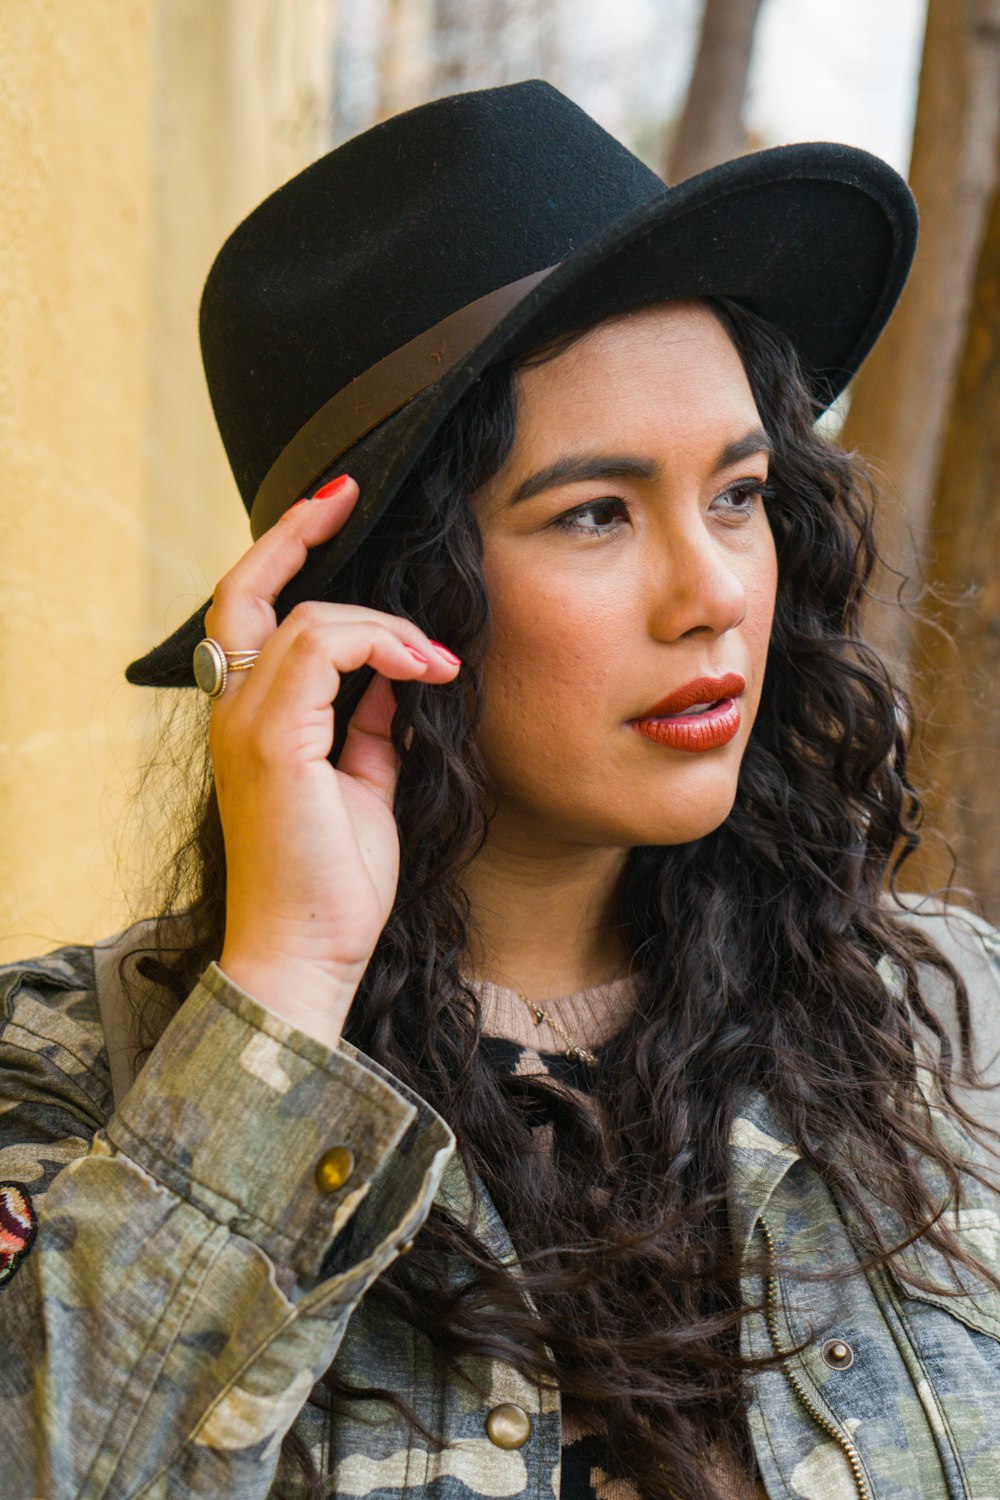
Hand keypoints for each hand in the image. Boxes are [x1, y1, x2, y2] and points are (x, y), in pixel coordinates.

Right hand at [204, 476, 460, 1047]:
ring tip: (437, 662)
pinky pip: (324, 649)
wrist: (309, 955)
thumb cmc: (336, 883)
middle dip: (296, 531)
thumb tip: (402, 678)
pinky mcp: (273, 742)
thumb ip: (372, 725)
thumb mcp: (366, 785)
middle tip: (347, 492)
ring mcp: (247, 724)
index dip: (289, 554)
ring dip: (386, 625)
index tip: (337, 509)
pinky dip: (383, 645)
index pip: (254, 613)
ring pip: (310, 617)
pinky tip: (427, 671)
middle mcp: (235, 712)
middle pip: (246, 591)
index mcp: (253, 720)